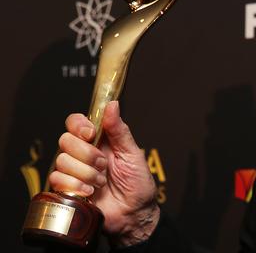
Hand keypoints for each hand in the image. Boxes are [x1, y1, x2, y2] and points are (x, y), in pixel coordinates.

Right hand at [49, 101, 159, 246]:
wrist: (134, 213)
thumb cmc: (137, 182)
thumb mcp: (132, 153)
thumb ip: (119, 130)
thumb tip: (112, 104)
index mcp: (98, 140)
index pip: (75, 122)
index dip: (78, 125)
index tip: (90, 133)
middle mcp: (82, 153)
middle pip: (65, 140)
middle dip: (88, 154)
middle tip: (104, 164)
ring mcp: (73, 172)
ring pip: (62, 160)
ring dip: (86, 172)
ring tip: (101, 181)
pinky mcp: (66, 190)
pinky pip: (57, 180)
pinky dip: (76, 185)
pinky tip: (90, 191)